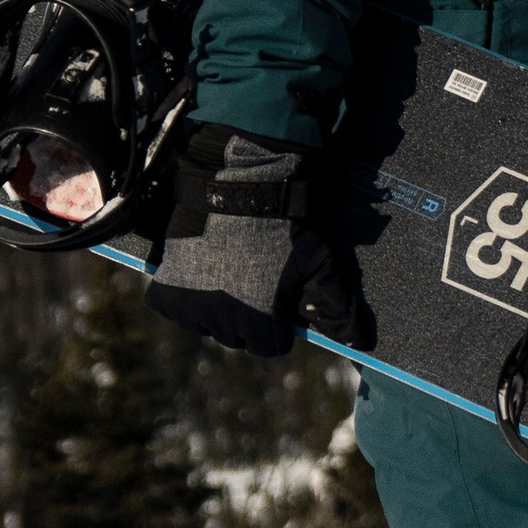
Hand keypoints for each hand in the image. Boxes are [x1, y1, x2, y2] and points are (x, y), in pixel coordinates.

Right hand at [148, 128, 362, 354]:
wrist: (245, 180)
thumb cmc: (290, 222)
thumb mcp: (320, 262)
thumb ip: (337, 306)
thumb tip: (361, 341)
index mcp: (261, 321)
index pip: (270, 347)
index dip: (278, 324)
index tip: (278, 299)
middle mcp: (223, 321)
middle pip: (237, 337)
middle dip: (248, 317)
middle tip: (255, 280)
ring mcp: (191, 304)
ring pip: (205, 325)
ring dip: (215, 308)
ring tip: (228, 272)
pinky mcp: (166, 286)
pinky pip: (173, 309)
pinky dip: (183, 297)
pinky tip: (200, 271)